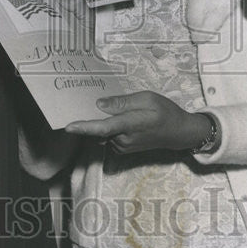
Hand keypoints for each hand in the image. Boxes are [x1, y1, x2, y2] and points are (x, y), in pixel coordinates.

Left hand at [64, 91, 212, 153]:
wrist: (178, 133)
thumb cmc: (165, 112)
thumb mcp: (147, 99)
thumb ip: (122, 102)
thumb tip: (100, 104)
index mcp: (131, 125)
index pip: (103, 128)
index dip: (85, 127)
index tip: (68, 126)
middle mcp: (124, 139)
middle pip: (99, 129)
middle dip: (90, 117)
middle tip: (83, 101)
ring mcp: (123, 146)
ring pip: (103, 133)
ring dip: (100, 122)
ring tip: (106, 107)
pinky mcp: (122, 148)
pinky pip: (108, 137)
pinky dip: (106, 128)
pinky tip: (114, 117)